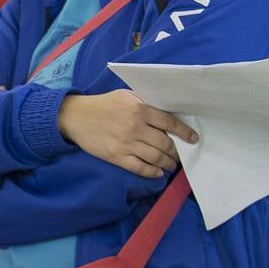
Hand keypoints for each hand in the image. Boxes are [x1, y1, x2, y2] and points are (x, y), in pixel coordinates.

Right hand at [56, 89, 198, 178]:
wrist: (76, 116)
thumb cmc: (103, 104)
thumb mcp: (125, 95)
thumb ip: (145, 101)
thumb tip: (166, 110)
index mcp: (140, 109)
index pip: (170, 122)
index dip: (184, 132)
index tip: (193, 139)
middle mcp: (136, 127)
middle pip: (165, 143)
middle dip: (177, 152)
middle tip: (180, 155)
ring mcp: (126, 143)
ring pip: (156, 158)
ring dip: (168, 163)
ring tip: (171, 165)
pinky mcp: (116, 156)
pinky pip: (140, 168)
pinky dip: (152, 172)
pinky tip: (158, 172)